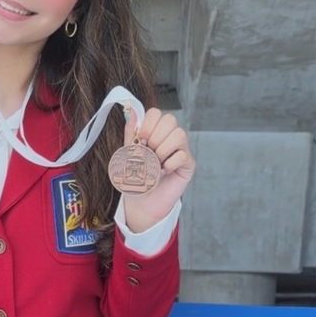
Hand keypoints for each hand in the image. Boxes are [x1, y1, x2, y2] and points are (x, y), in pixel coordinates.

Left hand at [122, 107, 194, 232]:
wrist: (140, 203)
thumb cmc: (135, 179)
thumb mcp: (128, 155)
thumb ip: (131, 135)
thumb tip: (132, 114)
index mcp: (154, 132)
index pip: (156, 113)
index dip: (148, 123)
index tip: (140, 138)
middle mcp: (169, 138)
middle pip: (170, 120)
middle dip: (155, 137)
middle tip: (149, 153)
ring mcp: (181, 150)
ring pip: (179, 135)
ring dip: (163, 150)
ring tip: (156, 163)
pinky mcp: (188, 164)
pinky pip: (182, 155)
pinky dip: (170, 164)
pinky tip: (163, 172)